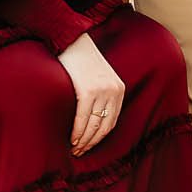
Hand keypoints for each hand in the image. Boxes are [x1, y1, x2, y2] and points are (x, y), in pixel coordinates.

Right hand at [57, 33, 124, 155]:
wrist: (72, 38)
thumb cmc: (82, 57)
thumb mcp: (100, 75)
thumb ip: (101, 93)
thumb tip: (91, 119)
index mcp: (119, 89)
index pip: (111, 122)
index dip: (99, 138)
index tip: (89, 146)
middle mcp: (113, 91)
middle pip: (103, 127)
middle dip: (91, 143)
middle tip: (80, 153)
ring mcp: (100, 91)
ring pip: (92, 125)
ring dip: (83, 141)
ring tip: (74, 150)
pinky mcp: (86, 90)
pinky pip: (82, 118)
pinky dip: (77, 132)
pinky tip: (72, 140)